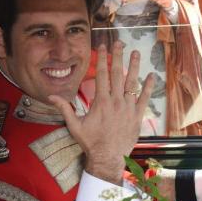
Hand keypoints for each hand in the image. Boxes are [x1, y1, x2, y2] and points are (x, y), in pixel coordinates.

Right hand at [48, 41, 153, 184]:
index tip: (102, 47)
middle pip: (118, 74)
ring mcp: (128, 108)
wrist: (108, 157)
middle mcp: (116, 102)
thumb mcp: (74, 125)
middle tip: (119, 43)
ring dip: (134, 67)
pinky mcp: (137, 116)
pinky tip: (151, 76)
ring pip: (132, 83)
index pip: (102, 75)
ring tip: (136, 53)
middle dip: (118, 56)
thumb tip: (50, 96)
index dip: (102, 59)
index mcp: (101, 102)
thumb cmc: (90, 142)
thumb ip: (64, 108)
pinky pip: (144, 99)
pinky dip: (148, 87)